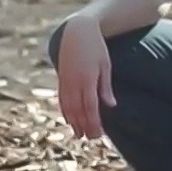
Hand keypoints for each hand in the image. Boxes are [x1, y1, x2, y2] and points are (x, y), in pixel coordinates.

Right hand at [56, 16, 116, 139]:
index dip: (93, 122)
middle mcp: (74, 82)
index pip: (90, 107)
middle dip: (84, 126)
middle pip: (78, 110)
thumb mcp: (105, 65)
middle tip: (91, 138)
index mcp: (87, 78)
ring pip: (68, 107)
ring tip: (80, 134)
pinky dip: (65, 111)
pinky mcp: (61, 78)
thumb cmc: (96, 47)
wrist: (77, 31)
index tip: (99, 134)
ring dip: (73, 122)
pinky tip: (69, 120)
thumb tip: (110, 106)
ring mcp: (65, 80)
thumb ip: (105, 87)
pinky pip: (61, 99)